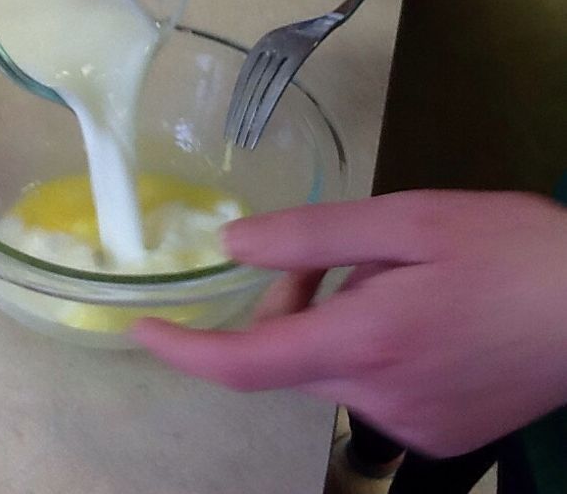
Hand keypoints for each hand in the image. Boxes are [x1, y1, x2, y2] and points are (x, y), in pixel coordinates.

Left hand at [133, 190, 566, 456]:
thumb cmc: (509, 251)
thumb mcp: (407, 220)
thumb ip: (310, 235)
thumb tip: (231, 246)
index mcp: (364, 341)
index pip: (245, 363)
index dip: (185, 351)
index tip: (145, 330)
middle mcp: (378, 396)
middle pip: (288, 356)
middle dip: (290, 303)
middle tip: (340, 257)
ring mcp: (409, 425)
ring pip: (328, 369)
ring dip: (335, 323)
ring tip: (400, 281)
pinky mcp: (436, 434)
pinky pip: (370, 387)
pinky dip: (369, 350)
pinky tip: (422, 318)